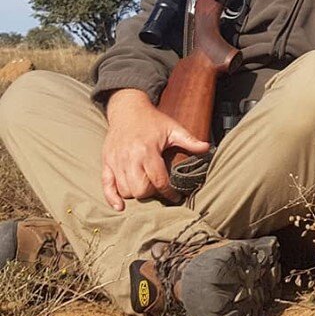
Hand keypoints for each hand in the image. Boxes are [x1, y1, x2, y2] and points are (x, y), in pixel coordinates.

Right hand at [101, 89, 209, 210]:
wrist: (127, 109)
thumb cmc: (152, 120)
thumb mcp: (173, 128)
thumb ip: (189, 140)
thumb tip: (207, 148)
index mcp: (147, 150)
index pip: (158, 180)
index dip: (169, 192)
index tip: (177, 197)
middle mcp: (129, 158)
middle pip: (140, 189)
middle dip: (152, 193)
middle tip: (160, 189)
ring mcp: (116, 161)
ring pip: (125, 190)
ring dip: (136, 194)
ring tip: (147, 188)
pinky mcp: (106, 162)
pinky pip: (106, 186)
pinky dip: (112, 198)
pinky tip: (120, 206)